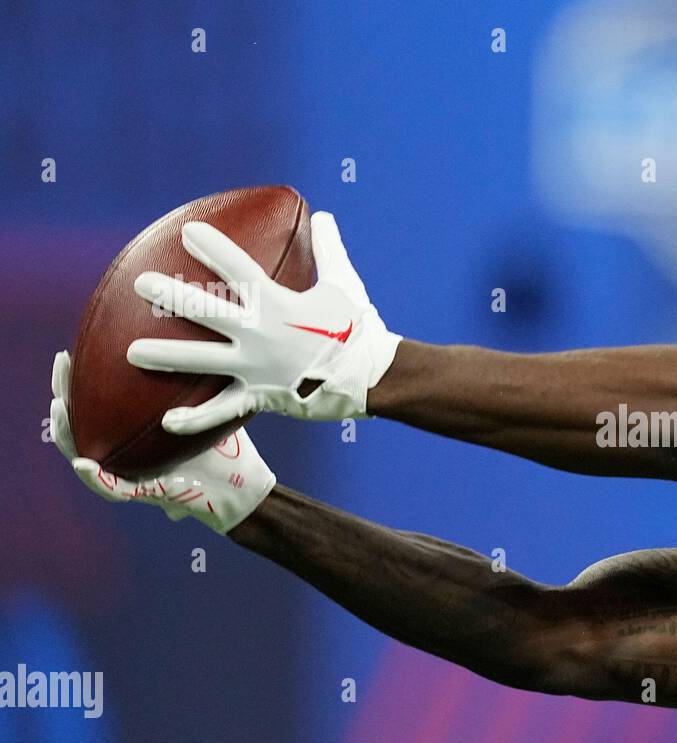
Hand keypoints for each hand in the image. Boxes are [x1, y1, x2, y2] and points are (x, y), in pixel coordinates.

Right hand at [50, 351, 275, 533]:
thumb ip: (202, 387)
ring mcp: (133, 477)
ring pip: (84, 456)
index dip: (78, 381)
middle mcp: (126, 455)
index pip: (96, 406)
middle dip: (63, 392)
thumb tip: (208, 338)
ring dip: (66, 432)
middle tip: (61, 360)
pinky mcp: (147, 496)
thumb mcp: (210, 410)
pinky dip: (95, 478)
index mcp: (134, 436)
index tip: (71, 349)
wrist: (245, 488)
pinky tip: (83, 463)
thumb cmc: (226, 450)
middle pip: (81, 424)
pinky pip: (113, 489)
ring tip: (57, 406)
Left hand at [126, 210, 401, 434]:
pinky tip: (166, 421)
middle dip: (171, 296)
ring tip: (132, 353)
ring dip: (166, 356)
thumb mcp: (345, 285)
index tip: (187, 231)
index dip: (212, 248)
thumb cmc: (359, 329)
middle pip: (206, 311)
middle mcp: (260, 333)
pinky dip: (195, 418)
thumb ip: (329, 249)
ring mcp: (256, 367)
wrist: (373, 378)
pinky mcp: (260, 396)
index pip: (238, 268)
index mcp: (278, 303)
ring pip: (202, 360)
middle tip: (142, 283)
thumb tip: (324, 216)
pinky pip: (222, 409)